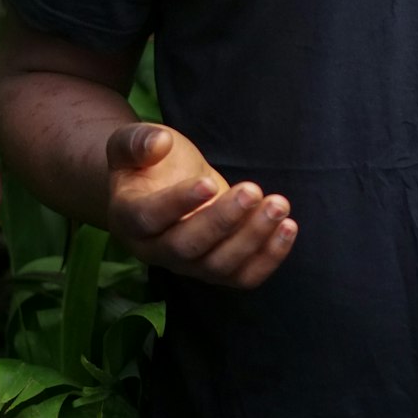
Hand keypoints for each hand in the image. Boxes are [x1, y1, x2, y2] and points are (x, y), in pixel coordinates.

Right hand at [106, 123, 296, 288]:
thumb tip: (159, 143)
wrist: (159, 186)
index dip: (179, 203)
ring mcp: (188, 264)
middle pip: (188, 247)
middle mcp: (156, 249)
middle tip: (253, 190)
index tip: (209, 183)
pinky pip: (242, 276)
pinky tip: (288, 227)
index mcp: (129, 217)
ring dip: (253, 238)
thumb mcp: (131, 142)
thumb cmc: (146, 162)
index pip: (151, 218)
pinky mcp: (217, 268)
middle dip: (224, 220)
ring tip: (279, 205)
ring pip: (219, 266)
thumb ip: (137, 142)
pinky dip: (269, 258)